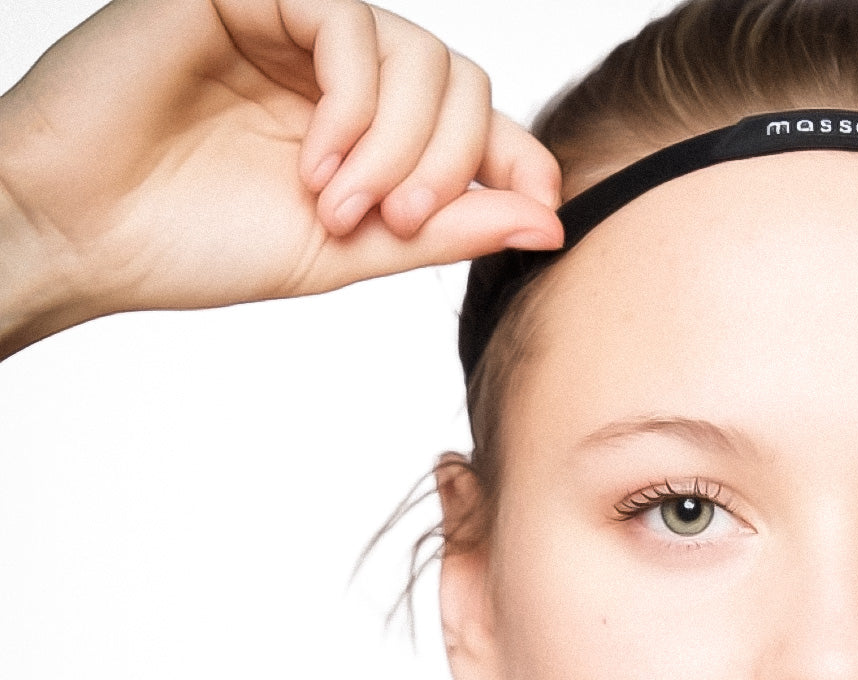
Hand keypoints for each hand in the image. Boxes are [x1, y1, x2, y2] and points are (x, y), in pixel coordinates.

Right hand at [0, 0, 562, 356]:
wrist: (80, 229)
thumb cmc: (195, 242)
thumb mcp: (348, 250)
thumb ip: (445, 230)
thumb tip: (549, 223)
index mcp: (367, 130)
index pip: (476, 122)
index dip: (522, 160)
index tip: (545, 214)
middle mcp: (340, 73)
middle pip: (462, 84)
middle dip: (447, 163)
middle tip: (397, 224)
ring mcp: (297, 28)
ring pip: (418, 55)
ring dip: (397, 145)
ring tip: (338, 206)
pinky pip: (349, 24)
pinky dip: (353, 103)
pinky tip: (315, 161)